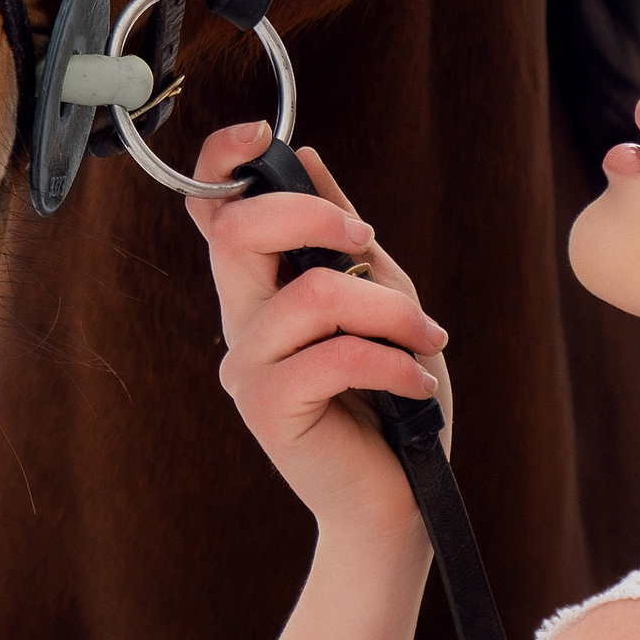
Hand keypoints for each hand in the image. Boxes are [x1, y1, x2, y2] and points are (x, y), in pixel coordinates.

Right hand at [186, 125, 452, 545]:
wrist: (400, 502)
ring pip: (313, 295)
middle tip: (371, 241)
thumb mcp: (385, 301)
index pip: (211, 213)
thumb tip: (309, 158)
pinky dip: (394, 362)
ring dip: (391, 311)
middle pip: (239, 232)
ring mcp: (248, 367)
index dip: (222, 163)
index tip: (262, 138)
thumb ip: (346, 238)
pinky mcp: (267, 409)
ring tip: (427, 341)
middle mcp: (242, 322)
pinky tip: (419, 383)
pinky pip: (334, 355)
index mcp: (261, 290)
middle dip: (316, 218)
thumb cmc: (396, 402)